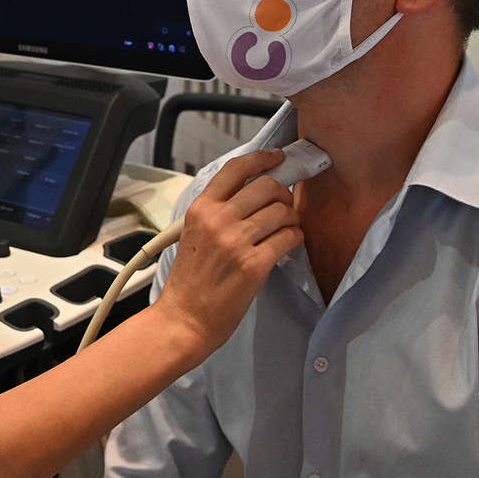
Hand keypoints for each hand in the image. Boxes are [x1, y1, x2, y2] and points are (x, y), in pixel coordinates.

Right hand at [154, 147, 302, 353]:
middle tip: (283, 207)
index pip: (236, 169)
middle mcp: (218, 220)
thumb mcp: (193, 235)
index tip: (277, 157)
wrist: (184, 320)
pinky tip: (287, 245)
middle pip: (267, 186)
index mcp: (200, 209)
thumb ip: (218, 213)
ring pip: (283, 211)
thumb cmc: (189, 282)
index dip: (262, 158)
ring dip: (292, 219)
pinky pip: (289, 237)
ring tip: (285, 230)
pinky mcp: (254, 264)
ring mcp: (236, 242)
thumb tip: (253, 195)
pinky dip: (294, 238)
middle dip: (284, 194)